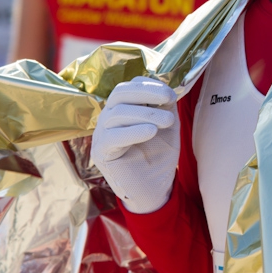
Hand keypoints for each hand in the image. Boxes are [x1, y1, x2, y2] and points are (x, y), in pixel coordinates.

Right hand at [91, 77, 179, 213]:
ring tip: (168, 122)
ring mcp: (102, 134)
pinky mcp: (101, 152)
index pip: (129, 86)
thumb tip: (165, 88)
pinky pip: (112, 136)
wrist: (156, 187)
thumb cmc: (160, 155)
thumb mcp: (168, 125)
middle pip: (120, 93)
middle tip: (169, 100)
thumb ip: (165, 106)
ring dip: (147, 113)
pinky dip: (133, 131)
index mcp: (124, 108)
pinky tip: (151, 132)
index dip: (150, 85)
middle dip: (147, 92)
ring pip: (118, 113)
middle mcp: (109, 117)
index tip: (170, 94)